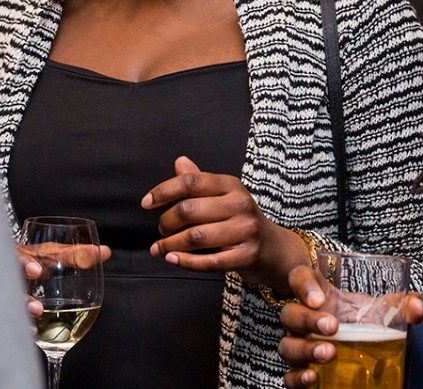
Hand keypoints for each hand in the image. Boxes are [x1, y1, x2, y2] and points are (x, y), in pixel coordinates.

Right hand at [16, 242, 111, 318]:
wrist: (7, 268)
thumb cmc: (34, 260)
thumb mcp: (54, 255)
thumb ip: (78, 255)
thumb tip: (107, 252)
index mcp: (22, 258)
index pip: (20, 257)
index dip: (26, 263)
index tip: (37, 271)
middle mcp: (11, 276)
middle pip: (10, 285)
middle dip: (23, 294)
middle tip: (38, 307)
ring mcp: (8, 294)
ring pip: (10, 303)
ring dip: (25, 309)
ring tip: (38, 314)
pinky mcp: (10, 310)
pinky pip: (12, 320)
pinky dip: (24, 326)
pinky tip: (33, 333)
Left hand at [142, 156, 307, 289]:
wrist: (275, 249)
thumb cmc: (241, 220)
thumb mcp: (225, 196)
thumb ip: (200, 182)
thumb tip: (179, 162)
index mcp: (231, 185)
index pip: (191, 182)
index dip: (164, 191)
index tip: (146, 202)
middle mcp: (240, 204)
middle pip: (189, 210)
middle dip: (166, 222)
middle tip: (161, 230)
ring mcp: (245, 230)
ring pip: (196, 237)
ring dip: (170, 245)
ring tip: (159, 248)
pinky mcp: (246, 255)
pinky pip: (208, 261)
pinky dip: (185, 261)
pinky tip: (172, 259)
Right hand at [278, 265, 422, 386]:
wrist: (356, 345)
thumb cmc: (362, 319)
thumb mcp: (381, 308)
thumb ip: (402, 305)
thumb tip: (418, 307)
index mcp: (318, 295)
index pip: (299, 279)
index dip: (304, 285)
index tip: (320, 297)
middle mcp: (301, 317)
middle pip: (289, 312)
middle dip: (308, 319)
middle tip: (332, 326)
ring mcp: (297, 343)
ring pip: (286, 345)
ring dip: (304, 350)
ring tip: (329, 353)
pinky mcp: (299, 369)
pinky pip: (288, 375)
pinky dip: (296, 378)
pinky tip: (313, 378)